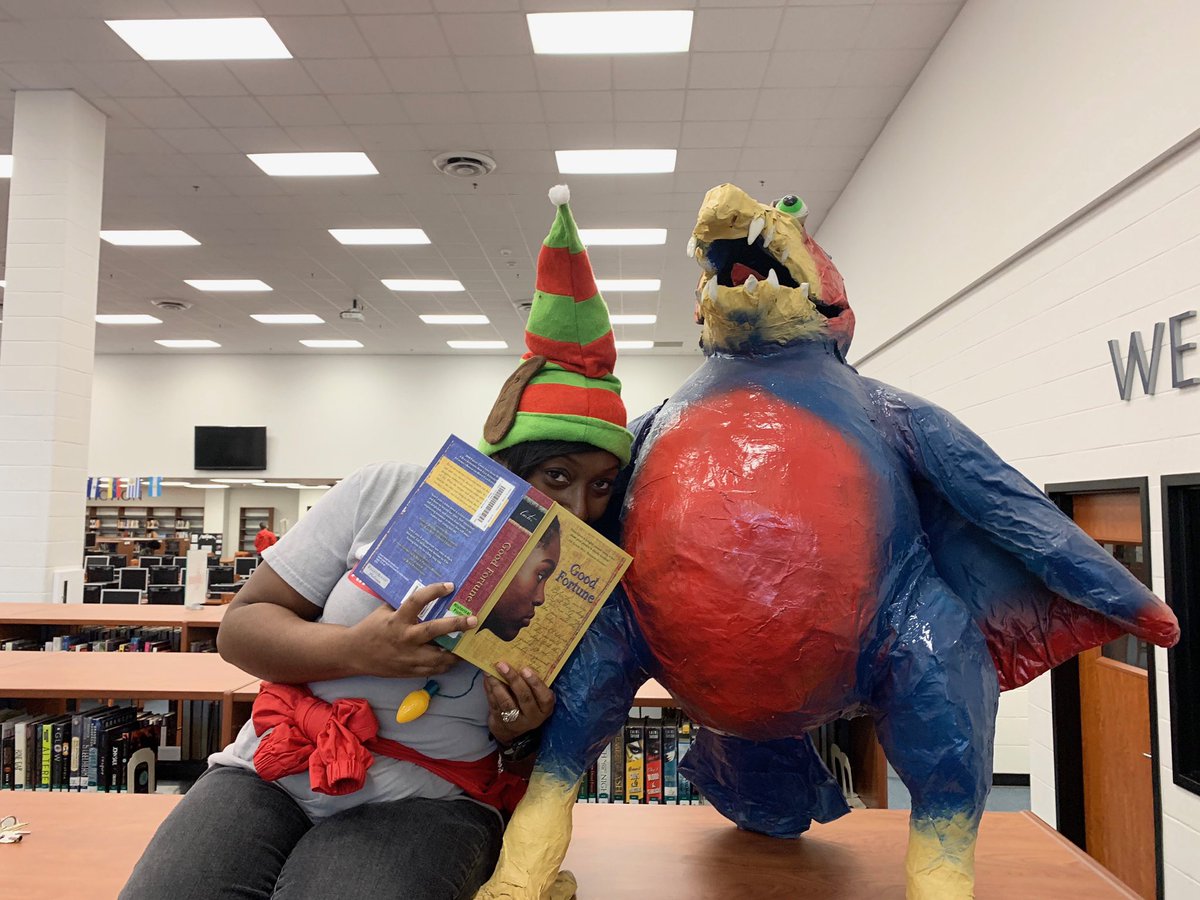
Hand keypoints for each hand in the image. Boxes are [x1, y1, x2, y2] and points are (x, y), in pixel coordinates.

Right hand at [347, 582, 475, 678]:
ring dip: (456, 651)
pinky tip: (454, 657)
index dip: (434, 591)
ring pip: (439, 656)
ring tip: (469, 642)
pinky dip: (446, 664)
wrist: (355, 654)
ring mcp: (408, 657)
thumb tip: (427, 593)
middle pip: (434, 631)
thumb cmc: (372, 628)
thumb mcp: (385, 611)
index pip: (417, 601)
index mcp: (397, 620)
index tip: (450, 585)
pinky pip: (434, 669)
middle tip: (473, 620)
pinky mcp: (410, 671)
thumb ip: (404, 605)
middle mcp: (405, 638)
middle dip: (456, 625)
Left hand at [485, 662, 554, 744]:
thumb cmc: (528, 704)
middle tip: (503, 665)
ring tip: (491, 672)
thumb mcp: (537, 697)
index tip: (525, 669)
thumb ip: (532, 684)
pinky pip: (495, 705)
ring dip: (497, 685)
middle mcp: (532, 717)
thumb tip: (518, 660)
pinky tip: (487, 679)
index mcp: (545, 709)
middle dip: (513, 680)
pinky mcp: (501, 722)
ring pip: (507, 703)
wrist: (514, 730)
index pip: (544, 696)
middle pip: (524, 698)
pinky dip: (489, 691)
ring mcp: (516, 722)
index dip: (535, 683)